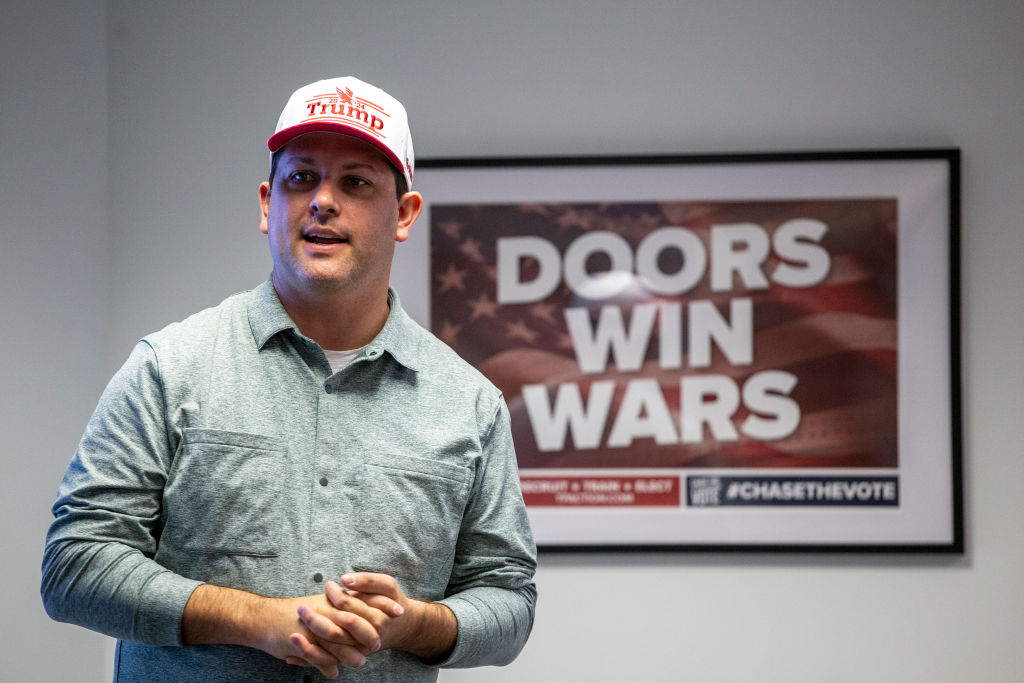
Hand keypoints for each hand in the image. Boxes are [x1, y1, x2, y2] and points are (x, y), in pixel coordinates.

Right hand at [181, 584, 372, 679]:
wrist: (260, 618)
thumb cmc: (290, 612)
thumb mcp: (317, 605)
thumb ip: (336, 606)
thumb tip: (357, 604)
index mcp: (331, 599)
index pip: (363, 598)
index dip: (382, 604)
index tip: (399, 609)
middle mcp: (325, 610)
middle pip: (356, 619)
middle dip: (371, 631)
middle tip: (381, 641)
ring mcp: (313, 627)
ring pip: (339, 642)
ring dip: (351, 654)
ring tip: (362, 662)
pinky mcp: (302, 642)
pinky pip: (319, 657)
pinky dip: (328, 666)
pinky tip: (334, 673)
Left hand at [295, 573, 456, 661]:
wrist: (402, 627)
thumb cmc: (393, 602)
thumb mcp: (388, 586)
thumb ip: (368, 581)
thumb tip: (345, 579)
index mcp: (376, 620)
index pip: (347, 607)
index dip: (333, 596)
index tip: (326, 586)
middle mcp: (367, 640)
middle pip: (336, 633)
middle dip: (315, 620)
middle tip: (301, 608)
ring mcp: (358, 652)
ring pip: (329, 653)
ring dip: (308, 646)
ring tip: (292, 633)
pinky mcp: (351, 659)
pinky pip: (328, 664)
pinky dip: (309, 660)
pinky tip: (291, 656)